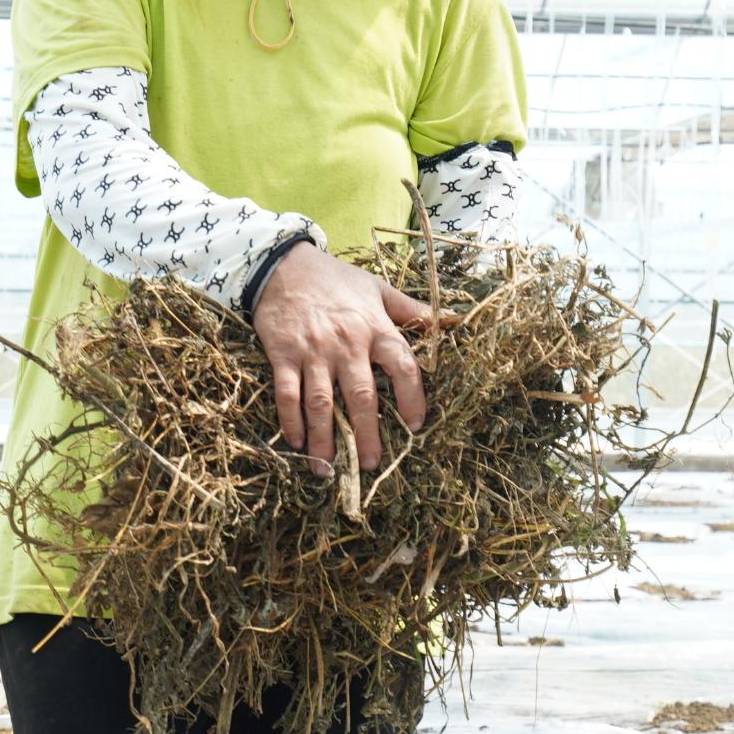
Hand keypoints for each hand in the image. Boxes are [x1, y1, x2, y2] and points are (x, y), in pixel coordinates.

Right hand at [248, 240, 434, 473]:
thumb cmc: (335, 279)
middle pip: (362, 397)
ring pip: (322, 403)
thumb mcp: (377, 288)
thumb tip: (451, 318)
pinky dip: (291, 420)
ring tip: (328, 469)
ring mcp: (313, 352)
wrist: (284, 265)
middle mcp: (347, 344)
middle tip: (371, 463)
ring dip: (325, 439)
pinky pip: (287, 394)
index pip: (403, 366)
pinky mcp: (283, 355)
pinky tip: (296, 442)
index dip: (412, 398)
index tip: (415, 425)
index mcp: (375, 328)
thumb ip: (411, 309)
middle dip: (367, 434)